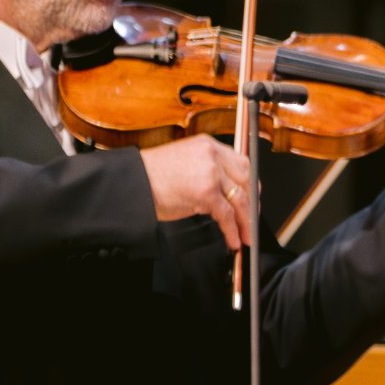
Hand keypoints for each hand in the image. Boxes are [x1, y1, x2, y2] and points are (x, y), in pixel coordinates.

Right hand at [141, 135, 253, 250]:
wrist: (131, 183)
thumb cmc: (152, 176)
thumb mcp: (187, 163)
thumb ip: (210, 171)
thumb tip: (229, 193)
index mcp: (209, 145)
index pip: (242, 164)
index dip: (251, 184)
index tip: (253, 198)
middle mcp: (212, 156)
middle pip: (246, 181)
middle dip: (252, 204)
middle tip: (252, 220)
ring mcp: (210, 173)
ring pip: (240, 200)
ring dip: (245, 222)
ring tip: (246, 236)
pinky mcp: (205, 192)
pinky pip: (226, 215)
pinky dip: (232, 230)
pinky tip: (233, 240)